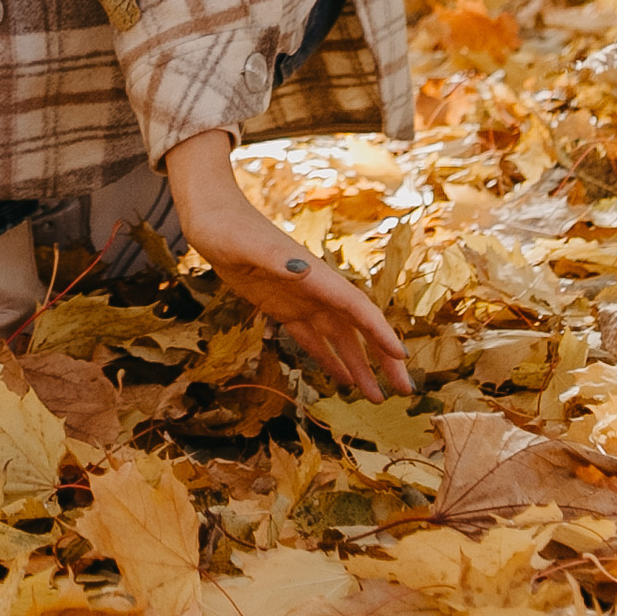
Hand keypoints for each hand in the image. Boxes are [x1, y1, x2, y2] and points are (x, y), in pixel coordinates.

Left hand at [164, 129, 410, 401]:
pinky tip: (343, 381)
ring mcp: (302, 299)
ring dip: (360, 366)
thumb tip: (303, 271)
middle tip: (404, 390)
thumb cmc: (227, 226)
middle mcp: (315, 288)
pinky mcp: (284, 307)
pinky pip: (313, 339)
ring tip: (377, 398)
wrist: (211, 217)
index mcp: (314, 274)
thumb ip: (275, 258)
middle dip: (382, 357)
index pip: (355, 306)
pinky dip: (330, 359)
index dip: (379, 331)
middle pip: (357, 327)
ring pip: (340, 338)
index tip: (401, 356)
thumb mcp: (247, 244)